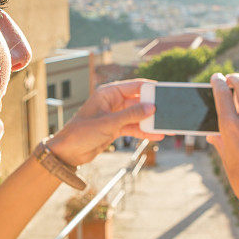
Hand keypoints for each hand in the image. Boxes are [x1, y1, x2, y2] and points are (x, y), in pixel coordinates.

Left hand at [46, 79, 164, 166]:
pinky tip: (157, 135)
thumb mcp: (109, 123)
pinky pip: (133, 127)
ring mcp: (114, 116)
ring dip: (150, 121)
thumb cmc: (81, 132)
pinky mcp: (115, 128)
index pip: (134, 86)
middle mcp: (112, 102)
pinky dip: (144, 131)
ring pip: (137, 116)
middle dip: (153, 107)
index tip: (165, 92)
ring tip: (167, 125)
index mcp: (108, 93)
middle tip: (170, 110)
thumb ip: (131, 115)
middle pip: (138, 101)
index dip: (150, 88)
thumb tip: (151, 107)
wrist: (68, 152)